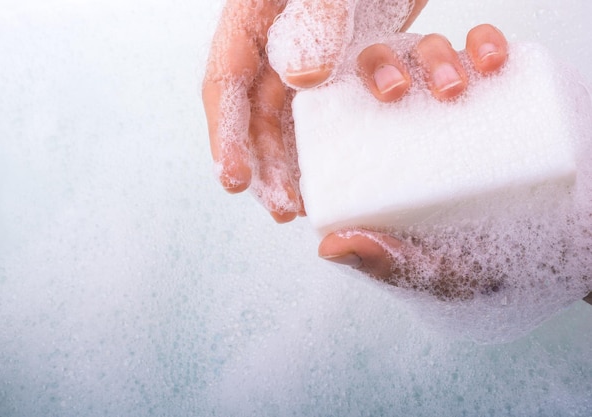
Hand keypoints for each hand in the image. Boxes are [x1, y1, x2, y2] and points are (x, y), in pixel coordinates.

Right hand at [202, 0, 426, 222]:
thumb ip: (316, 13)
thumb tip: (302, 80)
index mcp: (256, 15)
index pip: (226, 85)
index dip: (226, 136)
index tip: (233, 180)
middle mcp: (286, 38)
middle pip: (265, 114)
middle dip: (273, 164)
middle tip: (285, 206)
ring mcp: (328, 48)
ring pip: (311, 115)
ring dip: (321, 155)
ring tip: (326, 195)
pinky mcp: (366, 52)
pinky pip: (369, 92)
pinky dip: (388, 109)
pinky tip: (402, 126)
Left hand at [319, 24, 509, 300]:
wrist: (548, 251)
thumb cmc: (475, 259)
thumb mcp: (426, 268)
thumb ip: (383, 262)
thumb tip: (329, 247)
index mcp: (377, 153)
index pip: (339, 110)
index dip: (327, 96)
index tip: (340, 104)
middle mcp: (407, 118)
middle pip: (378, 70)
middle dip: (381, 67)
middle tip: (397, 92)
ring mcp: (449, 101)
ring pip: (427, 53)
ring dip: (434, 56)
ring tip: (454, 86)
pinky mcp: (493, 89)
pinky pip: (483, 50)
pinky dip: (486, 45)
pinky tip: (491, 60)